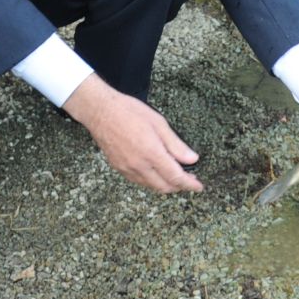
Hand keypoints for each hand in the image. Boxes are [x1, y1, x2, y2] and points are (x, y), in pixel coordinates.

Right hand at [64, 76, 201, 193]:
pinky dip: (151, 181)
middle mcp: (139, 165)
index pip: (176, 177)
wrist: (100, 111)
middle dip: (179, 187)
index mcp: (151, 153)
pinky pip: (139, 181)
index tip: (198, 186)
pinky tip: (156, 172)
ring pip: (151, 186)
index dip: (189, 184)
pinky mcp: (119, 168)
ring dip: (165, 185)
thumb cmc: (128, 111)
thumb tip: (192, 159)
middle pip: (164, 187)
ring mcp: (127, 169)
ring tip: (174, 176)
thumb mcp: (159, 123)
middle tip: (189, 180)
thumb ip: (176, 145)